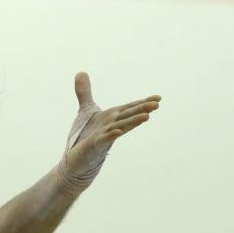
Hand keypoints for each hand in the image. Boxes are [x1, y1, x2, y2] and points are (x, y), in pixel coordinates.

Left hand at [58, 72, 159, 191]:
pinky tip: (117, 131)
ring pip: (121, 127)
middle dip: (142, 110)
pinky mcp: (94, 146)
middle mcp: (112, 126)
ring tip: (147, 116)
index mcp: (112, 117)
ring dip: (132, 122)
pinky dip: (111, 135)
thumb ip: (84, 92)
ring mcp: (105, 136)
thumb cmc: (84, 136)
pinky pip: (104, 140)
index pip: (130, 108)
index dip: (143, 103)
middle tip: (157, 104)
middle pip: (128, 116)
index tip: (158, 98)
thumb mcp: (85, 110)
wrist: (76, 159)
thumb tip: (81, 72)